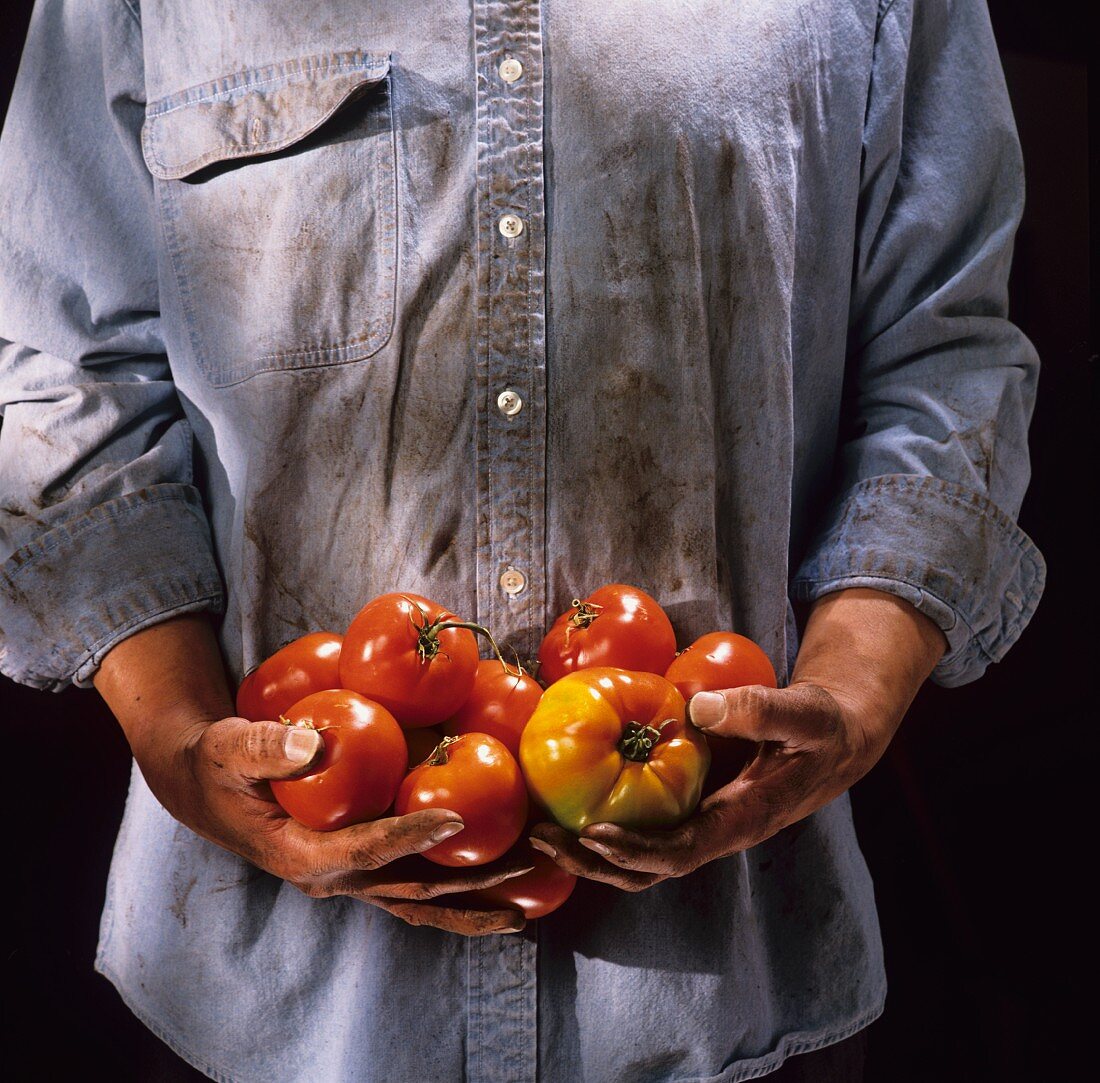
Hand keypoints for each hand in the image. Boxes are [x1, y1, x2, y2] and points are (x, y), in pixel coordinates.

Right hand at [95, 616, 529, 935]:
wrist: (212, 786)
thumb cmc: (220, 763)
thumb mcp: (229, 747)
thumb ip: (265, 746)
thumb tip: (311, 742)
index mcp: (303, 853)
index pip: (364, 851)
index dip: (409, 838)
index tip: (457, 821)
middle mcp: (333, 875)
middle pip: (411, 891)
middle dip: (470, 885)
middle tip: (528, 868)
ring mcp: (352, 875)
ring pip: (421, 900)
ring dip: (475, 899)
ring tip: (533, 898)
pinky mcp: (364, 863)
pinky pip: (416, 884)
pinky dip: (458, 890)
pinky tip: (500, 882)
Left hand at [528, 588, 946, 890]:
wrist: (834, 740)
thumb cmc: (820, 727)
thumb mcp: (801, 713)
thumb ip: (757, 710)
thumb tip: (697, 708)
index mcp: (742, 819)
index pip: (682, 852)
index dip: (636, 851)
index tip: (593, 837)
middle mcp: (716, 832)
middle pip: (648, 868)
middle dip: (594, 862)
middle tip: (542, 838)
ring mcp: (702, 824)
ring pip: (640, 858)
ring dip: (590, 852)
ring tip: (540, 832)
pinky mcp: (691, 808)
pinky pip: (644, 830)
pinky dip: (604, 830)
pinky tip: (569, 807)